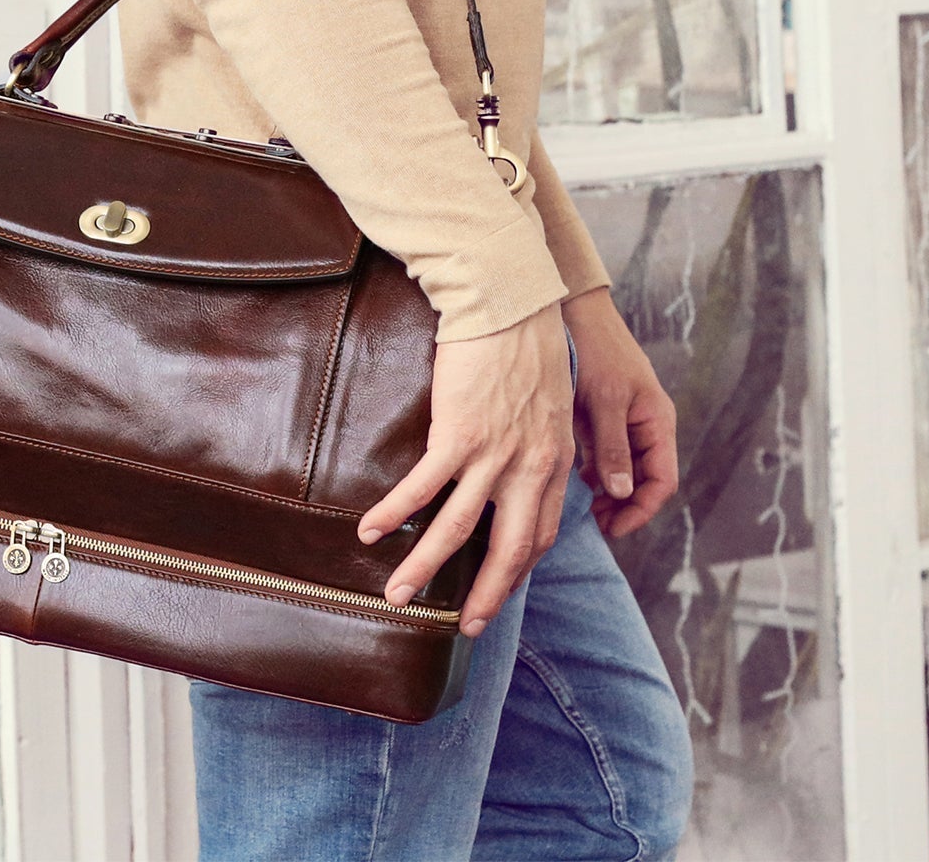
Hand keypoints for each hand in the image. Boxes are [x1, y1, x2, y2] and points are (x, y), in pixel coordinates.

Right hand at [356, 300, 573, 636]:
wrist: (509, 301)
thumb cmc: (527, 340)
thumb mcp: (552, 400)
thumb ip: (540, 439)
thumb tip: (523, 460)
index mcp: (556, 461)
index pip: (542, 535)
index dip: (517, 571)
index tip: (496, 592)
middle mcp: (531, 468)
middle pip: (510, 551)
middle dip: (485, 596)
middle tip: (463, 627)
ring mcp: (494, 455)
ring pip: (457, 530)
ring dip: (424, 568)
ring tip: (399, 596)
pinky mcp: (458, 435)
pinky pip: (422, 488)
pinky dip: (395, 514)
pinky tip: (372, 532)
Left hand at [567, 286, 677, 537]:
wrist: (573, 309)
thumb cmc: (594, 348)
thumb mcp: (605, 399)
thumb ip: (613, 446)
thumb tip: (622, 493)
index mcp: (657, 422)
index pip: (662, 481)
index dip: (642, 510)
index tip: (613, 528)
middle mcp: (645, 426)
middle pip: (644, 481)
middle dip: (623, 507)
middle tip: (593, 524)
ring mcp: (623, 422)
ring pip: (622, 471)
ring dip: (607, 494)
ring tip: (582, 510)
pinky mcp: (600, 417)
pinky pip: (603, 455)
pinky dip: (592, 474)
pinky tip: (571, 483)